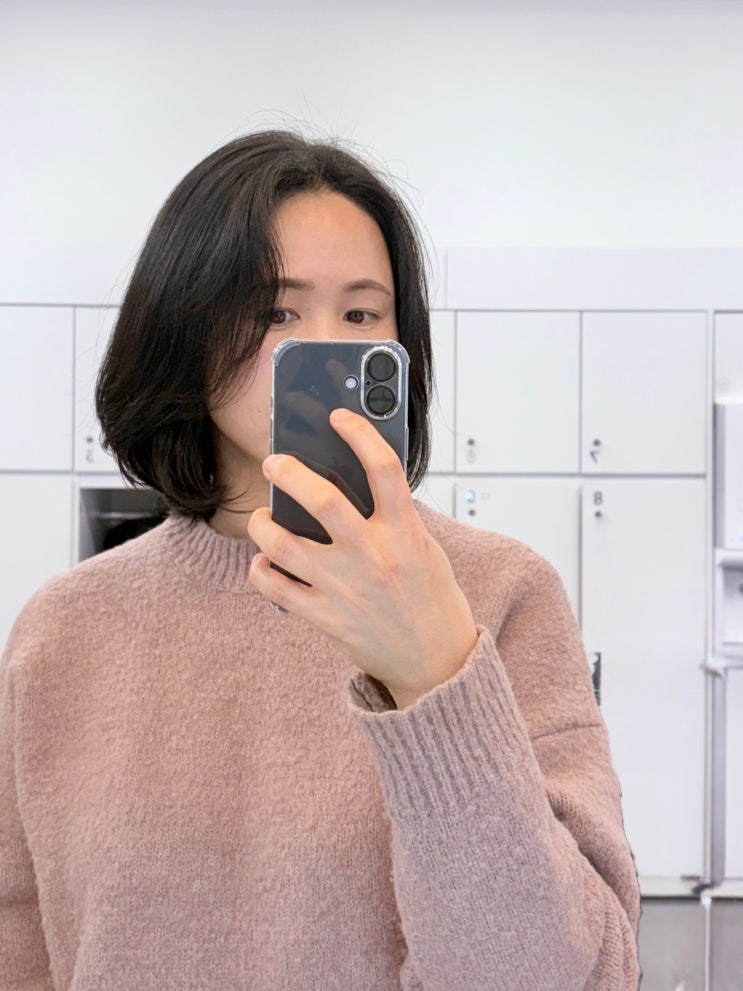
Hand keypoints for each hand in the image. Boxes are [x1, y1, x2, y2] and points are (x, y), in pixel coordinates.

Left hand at [247, 408, 478, 708]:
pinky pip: (275, 587)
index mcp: (405, 534)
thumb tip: (347, 484)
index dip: (360, 433)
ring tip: (261, 518)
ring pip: (283, 545)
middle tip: (274, 462)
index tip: (339, 416)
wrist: (436, 664)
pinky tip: (264, 562)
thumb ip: (392, 518)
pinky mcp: (325, 618)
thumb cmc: (430, 599)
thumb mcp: (424, 548)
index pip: (383, 469)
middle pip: (322, 500)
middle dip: (289, 472)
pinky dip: (261, 570)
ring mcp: (345, 589)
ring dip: (262, 525)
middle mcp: (373, 557)